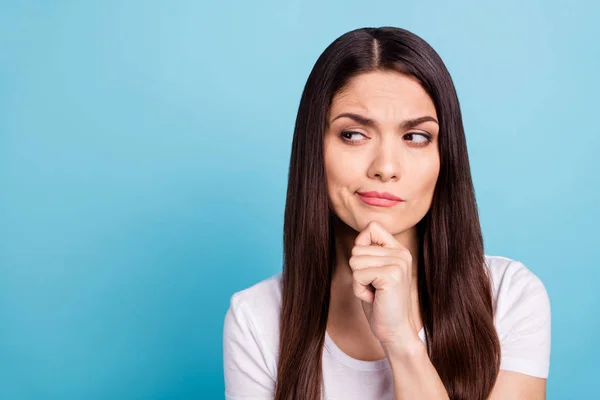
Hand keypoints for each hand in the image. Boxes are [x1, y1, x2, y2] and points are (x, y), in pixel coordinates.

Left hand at [349, 221, 419, 346]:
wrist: (394, 330)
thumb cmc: (380, 303)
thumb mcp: (374, 272)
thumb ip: (369, 253)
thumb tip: (359, 239)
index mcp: (399, 250)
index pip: (372, 227)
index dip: (361, 244)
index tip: (369, 266)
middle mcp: (401, 253)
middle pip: (357, 248)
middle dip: (358, 271)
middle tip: (373, 287)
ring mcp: (398, 263)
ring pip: (355, 261)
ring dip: (358, 281)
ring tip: (374, 292)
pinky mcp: (391, 275)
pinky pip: (357, 275)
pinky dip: (359, 289)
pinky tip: (374, 298)